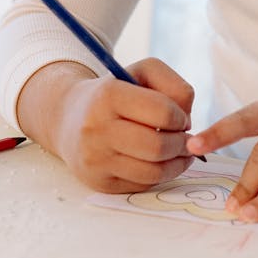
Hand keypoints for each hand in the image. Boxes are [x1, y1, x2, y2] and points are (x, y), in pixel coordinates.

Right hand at [18, 57, 195, 192]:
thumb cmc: (116, 93)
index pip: (163, 112)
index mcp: (108, 95)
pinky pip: (143, 185)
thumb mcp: (143, 73)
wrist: (70, 118)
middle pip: (158, 146)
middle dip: (181, 144)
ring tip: (178, 151)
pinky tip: (160, 162)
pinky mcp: (99, 182)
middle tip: (184, 138)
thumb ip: (174, 85)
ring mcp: (95, 159)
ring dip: (176, 163)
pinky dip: (160, 174)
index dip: (180, 116)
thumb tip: (187, 123)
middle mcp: (96, 128)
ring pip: (153, 172)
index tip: (179, 117)